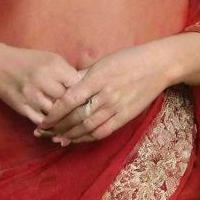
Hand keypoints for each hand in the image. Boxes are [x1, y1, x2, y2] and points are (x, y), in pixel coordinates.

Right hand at [0, 42, 84, 126]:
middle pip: (68, 101)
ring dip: (64, 119)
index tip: (90, 97)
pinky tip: (57, 126)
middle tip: (84, 113)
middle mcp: (43, 80)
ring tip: (72, 122)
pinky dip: (51, 125)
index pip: (78, 84)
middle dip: (76, 108)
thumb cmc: (28, 60)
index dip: (85, 92)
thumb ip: (67, 72)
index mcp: (54, 66)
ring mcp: (32, 96)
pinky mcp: (22, 107)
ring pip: (57, 114)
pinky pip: (42, 122)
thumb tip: (88, 86)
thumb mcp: (50, 58)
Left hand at [33, 40, 173, 145]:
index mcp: (96, 79)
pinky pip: (103, 132)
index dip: (54, 113)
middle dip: (57, 127)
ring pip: (88, 128)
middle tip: (43, 133)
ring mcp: (116, 107)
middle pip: (76, 117)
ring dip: (70, 136)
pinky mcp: (125, 117)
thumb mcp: (101, 62)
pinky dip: (87, 138)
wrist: (157, 66)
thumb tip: (63, 85)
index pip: (69, 100)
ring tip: (56, 139)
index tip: (42, 120)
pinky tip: (77, 139)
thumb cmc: (126, 60)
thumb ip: (82, 75)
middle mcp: (105, 95)